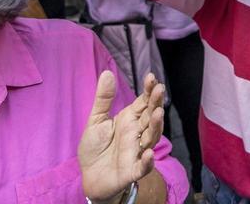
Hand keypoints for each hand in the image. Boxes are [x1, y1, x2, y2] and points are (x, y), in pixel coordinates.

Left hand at [80, 70, 164, 201]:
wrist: (89, 176)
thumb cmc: (95, 147)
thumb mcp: (96, 120)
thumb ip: (104, 99)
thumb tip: (107, 73)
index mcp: (129, 120)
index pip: (143, 103)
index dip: (148, 91)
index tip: (152, 77)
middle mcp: (136, 134)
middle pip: (150, 117)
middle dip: (156, 104)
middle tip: (159, 90)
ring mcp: (136, 151)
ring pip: (151, 138)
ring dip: (155, 126)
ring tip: (158, 113)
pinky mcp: (131, 171)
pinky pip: (142, 167)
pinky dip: (147, 162)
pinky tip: (149, 153)